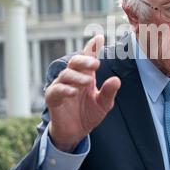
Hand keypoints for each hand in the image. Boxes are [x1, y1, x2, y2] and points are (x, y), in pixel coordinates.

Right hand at [45, 35, 120, 151]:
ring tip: (88, 82)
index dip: (92, 47)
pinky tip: (73, 92)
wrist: (75, 133)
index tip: (99, 36)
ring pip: (66, 74)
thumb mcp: (103, 104)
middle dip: (85, 60)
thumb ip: (108, 92)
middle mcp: (73, 78)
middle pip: (75, 62)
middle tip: (95, 64)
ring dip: (77, 77)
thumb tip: (116, 80)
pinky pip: (56, 90)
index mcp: (86, 75)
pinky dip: (64, 90)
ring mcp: (61, 86)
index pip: (88, 58)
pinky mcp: (53, 98)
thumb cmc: (88, 114)